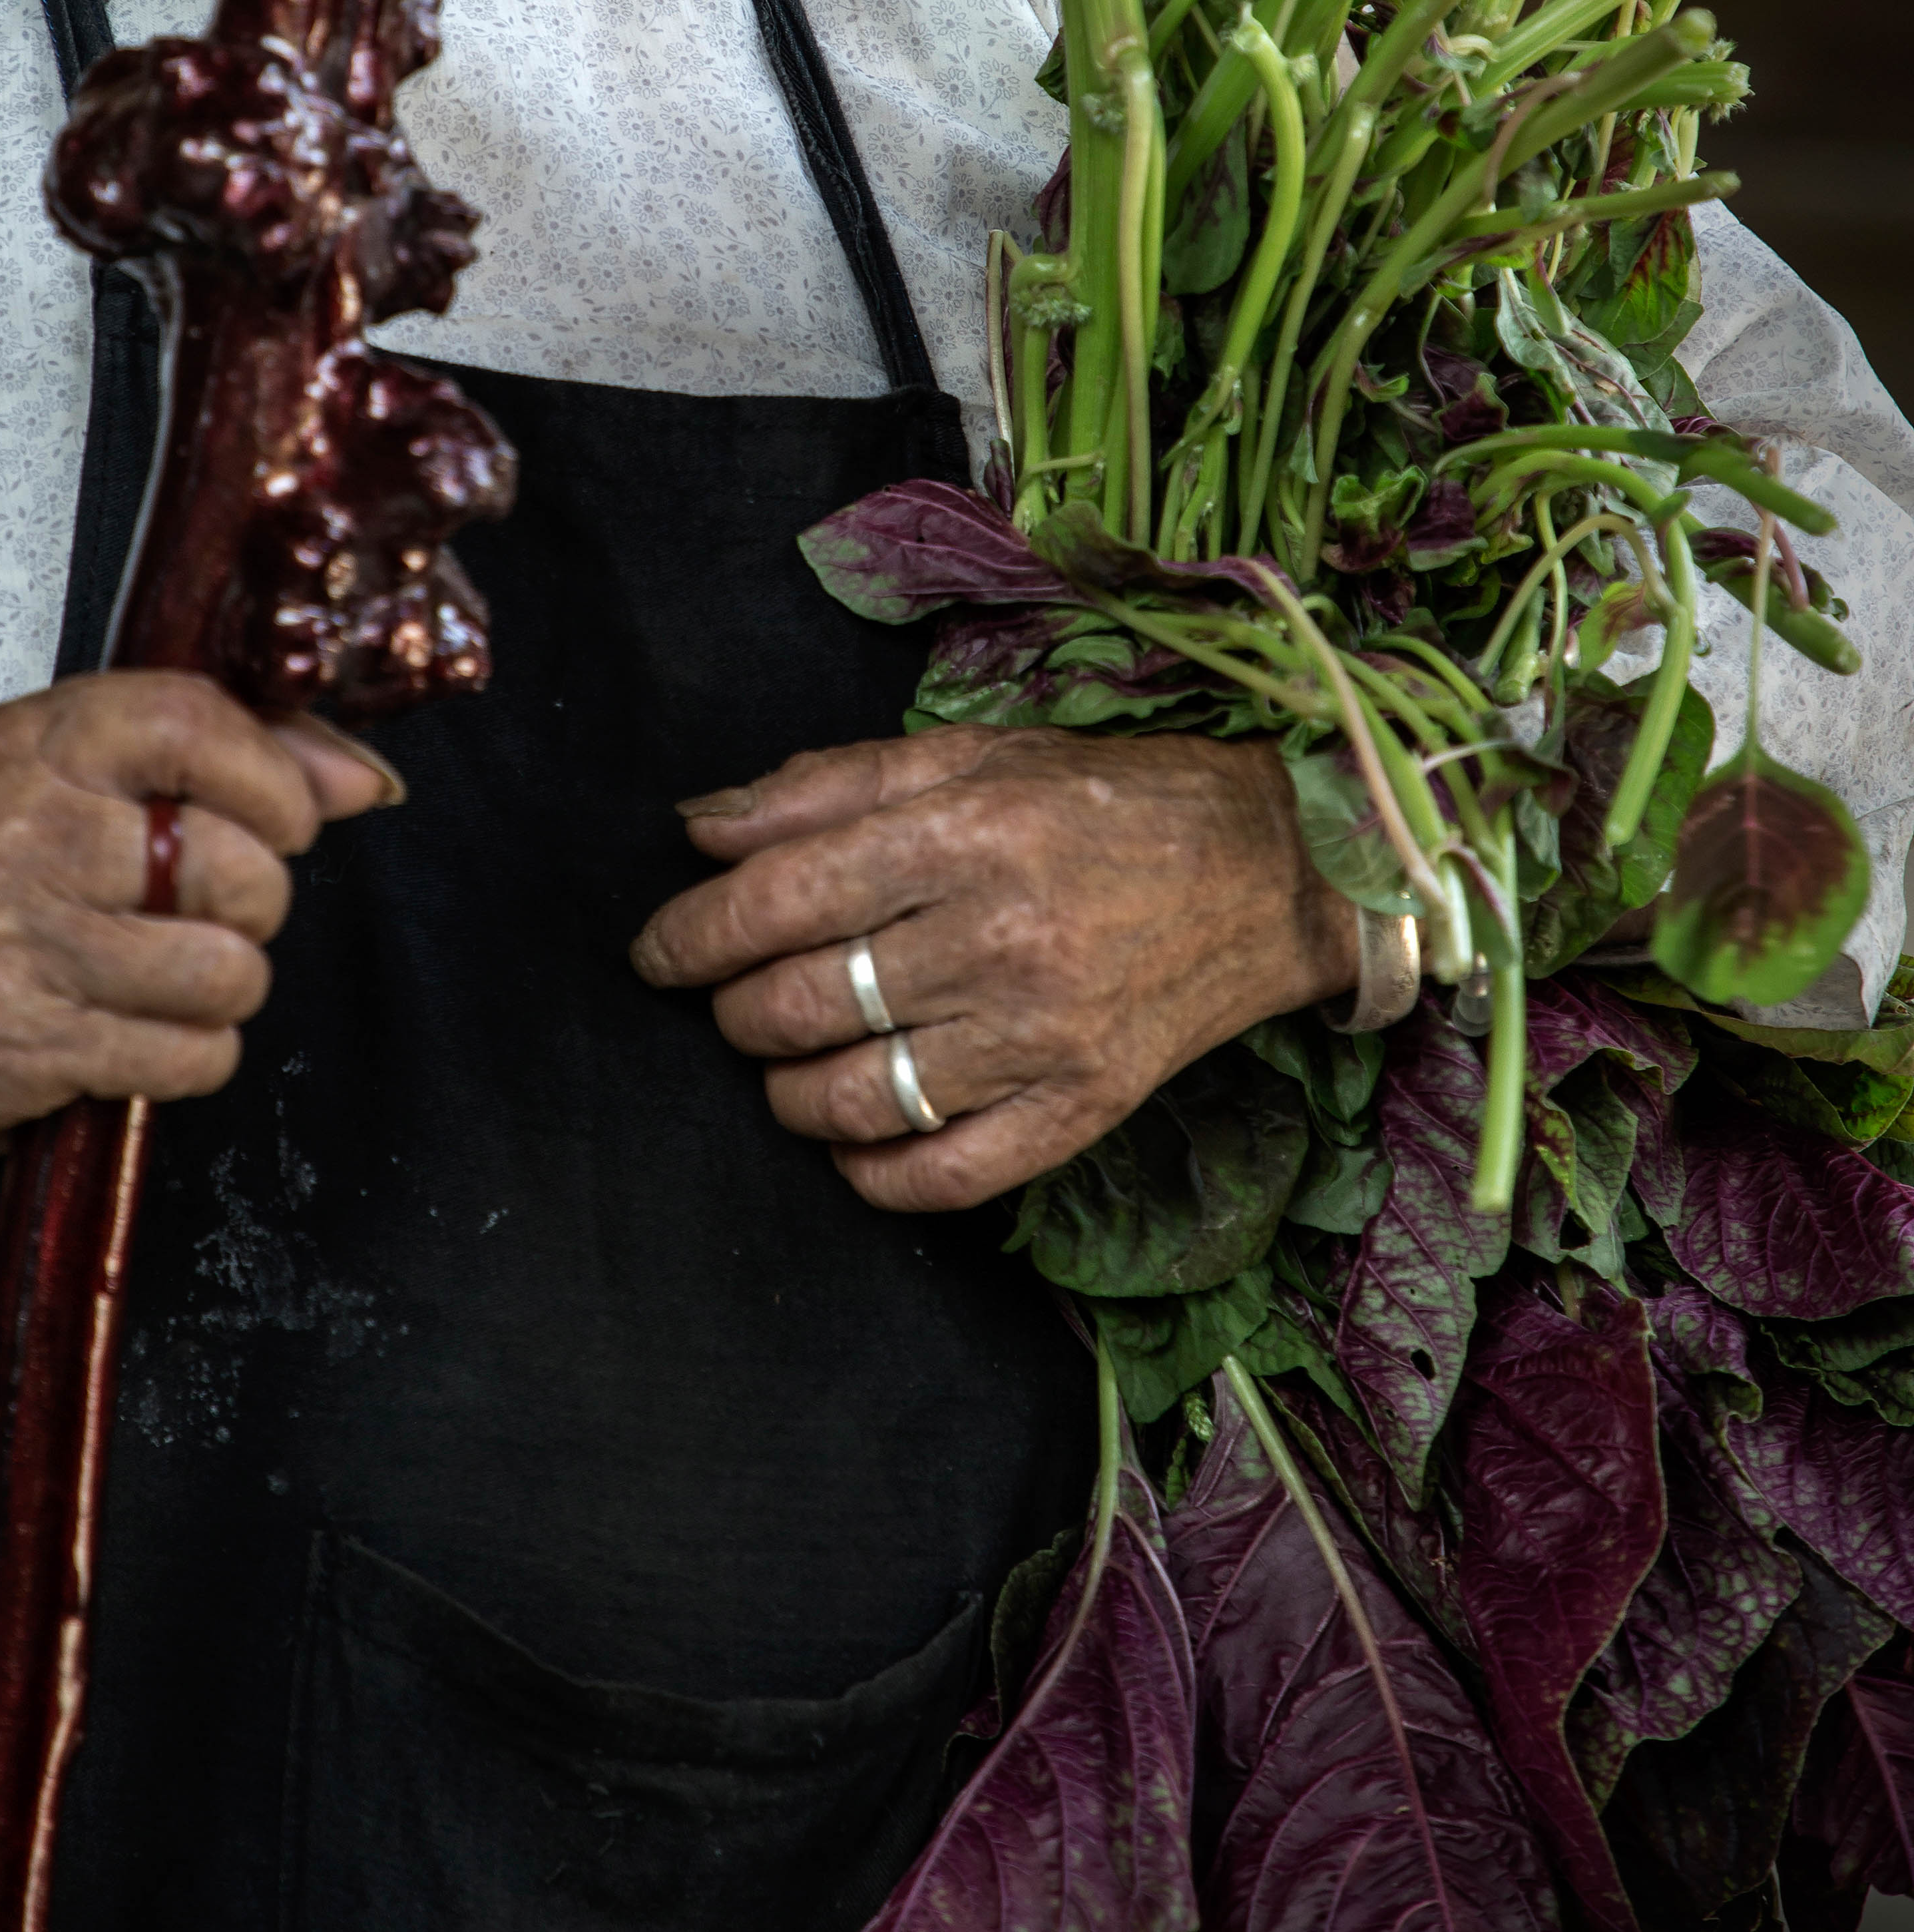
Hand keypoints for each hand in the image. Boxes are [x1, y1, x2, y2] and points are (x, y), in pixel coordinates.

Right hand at [0, 673, 394, 1248]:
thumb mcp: (77, 792)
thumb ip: (227, 760)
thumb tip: (363, 777)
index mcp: (25, 745)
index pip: (186, 720)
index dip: (271, 776)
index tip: (290, 816)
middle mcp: (8, 831)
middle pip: (228, 861)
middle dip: (257, 901)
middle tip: (210, 912)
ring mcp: (5, 940)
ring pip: (223, 968)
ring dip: (226, 987)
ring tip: (172, 978)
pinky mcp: (15, 1043)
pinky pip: (187, 1054)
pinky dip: (191, 1056)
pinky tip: (139, 1036)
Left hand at [631, 725, 1357, 1212]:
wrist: (1271, 872)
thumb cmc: (1104, 800)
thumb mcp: (969, 756)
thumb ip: (827, 786)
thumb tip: (700, 825)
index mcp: (969, 833)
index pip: (783, 898)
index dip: (694, 934)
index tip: (660, 952)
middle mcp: (1002, 936)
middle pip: (808, 1003)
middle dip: (737, 1012)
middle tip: (733, 1000)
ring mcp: (1045, 1034)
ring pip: (860, 1098)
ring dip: (790, 1093)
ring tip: (786, 1065)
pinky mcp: (1084, 1108)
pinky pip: (945, 1175)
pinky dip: (873, 1173)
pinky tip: (852, 1141)